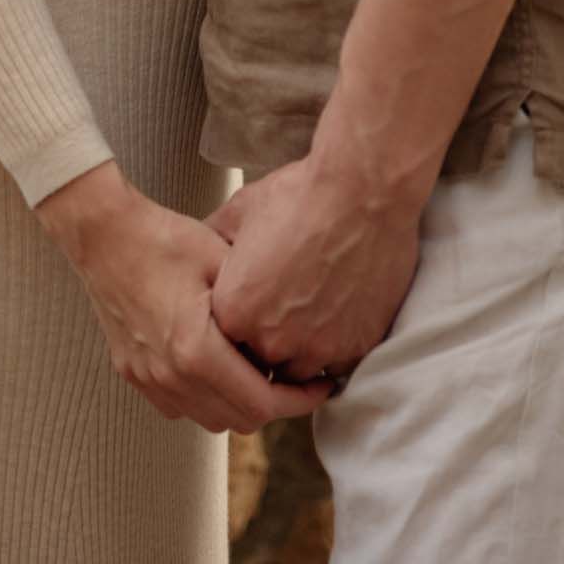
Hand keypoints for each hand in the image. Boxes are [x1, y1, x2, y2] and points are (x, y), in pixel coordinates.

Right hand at [36, 162, 333, 433]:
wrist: (104, 234)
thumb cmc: (164, 239)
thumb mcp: (223, 259)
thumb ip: (257, 304)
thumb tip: (293, 330)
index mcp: (196, 351)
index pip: (261, 403)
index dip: (298, 400)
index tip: (321, 385)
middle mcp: (170, 376)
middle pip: (238, 420)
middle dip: (273, 404)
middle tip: (294, 375)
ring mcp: (148, 379)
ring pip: (209, 419)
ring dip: (238, 403)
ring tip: (257, 369)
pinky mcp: (133, 374)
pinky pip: (180, 406)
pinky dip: (206, 397)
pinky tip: (217, 364)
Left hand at [207, 154, 421, 383]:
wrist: (362, 191)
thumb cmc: (300, 196)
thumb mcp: (240, 211)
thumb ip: (214, 243)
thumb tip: (201, 257)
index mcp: (234, 311)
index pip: (224, 343)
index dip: (238, 324)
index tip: (250, 308)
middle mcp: (271, 340)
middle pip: (260, 362)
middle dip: (267, 342)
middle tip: (282, 309)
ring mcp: (315, 350)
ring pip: (299, 373)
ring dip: (301, 351)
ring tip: (309, 314)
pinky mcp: (353, 349)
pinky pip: (336, 366)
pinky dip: (335, 348)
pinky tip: (336, 316)